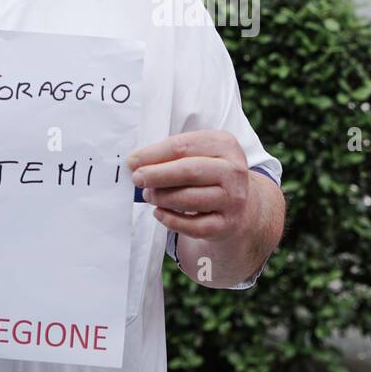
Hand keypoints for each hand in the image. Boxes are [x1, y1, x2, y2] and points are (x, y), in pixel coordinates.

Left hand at [128, 129, 249, 241]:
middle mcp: (233, 170)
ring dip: (162, 198)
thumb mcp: (197, 155)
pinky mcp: (227, 223)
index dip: (154, 154)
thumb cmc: (208, 173)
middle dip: (158, 175)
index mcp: (224, 145)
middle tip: (137, 179)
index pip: (184, 146)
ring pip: (190, 199)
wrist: (237, 201)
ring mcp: (232, 198)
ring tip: (149, 196)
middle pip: (190, 171)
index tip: (133, 161)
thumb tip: (136, 163)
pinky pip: (194, 226)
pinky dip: (172, 220)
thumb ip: (170, 156)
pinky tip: (160, 213)